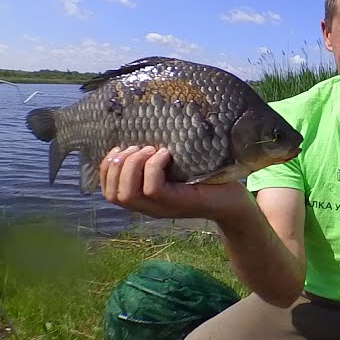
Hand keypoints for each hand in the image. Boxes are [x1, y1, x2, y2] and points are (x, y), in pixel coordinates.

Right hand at [99, 146, 248, 221]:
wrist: (232, 198)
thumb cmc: (204, 178)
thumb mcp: (173, 166)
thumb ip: (154, 159)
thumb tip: (138, 131)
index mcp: (142, 199)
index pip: (108, 192)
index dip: (106, 168)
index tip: (119, 148)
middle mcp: (148, 207)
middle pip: (113, 194)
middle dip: (118, 165)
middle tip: (139, 148)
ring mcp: (161, 208)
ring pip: (128, 194)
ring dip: (134, 165)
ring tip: (151, 150)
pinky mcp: (177, 203)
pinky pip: (152, 188)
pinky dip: (153, 167)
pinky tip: (166, 155)